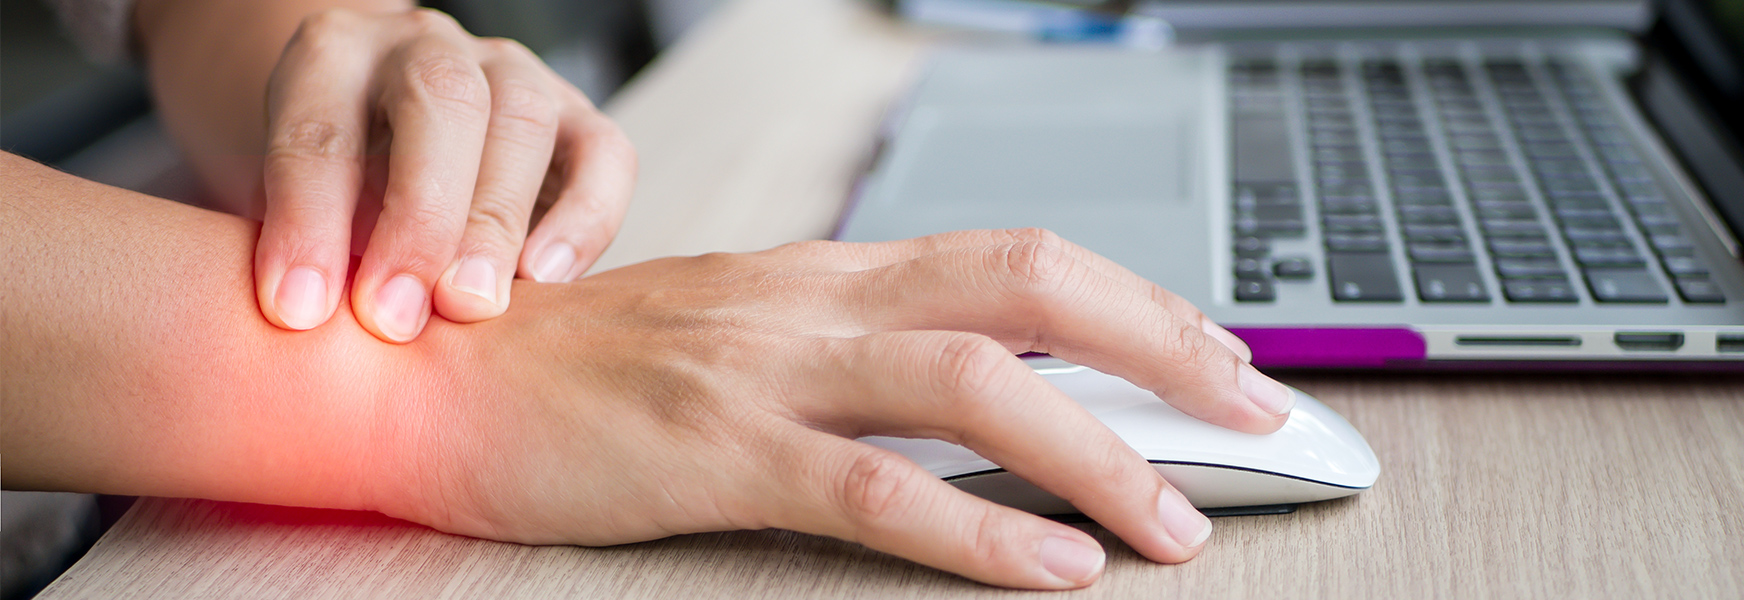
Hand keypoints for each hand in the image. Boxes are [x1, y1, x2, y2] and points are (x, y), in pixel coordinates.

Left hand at [253, 8, 633, 342]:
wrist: (389, 150)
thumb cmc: (333, 196)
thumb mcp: (292, 205)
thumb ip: (302, 244)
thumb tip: (308, 320)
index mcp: (334, 55)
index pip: (320, 127)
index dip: (307, 221)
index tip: (298, 311)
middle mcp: (426, 47)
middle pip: (441, 103)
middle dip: (419, 218)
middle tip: (394, 316)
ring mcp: (513, 73)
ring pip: (524, 121)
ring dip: (495, 223)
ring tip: (469, 306)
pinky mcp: (579, 116)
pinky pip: (605, 155)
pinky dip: (583, 219)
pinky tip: (547, 281)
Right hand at [380, 229, 1291, 589]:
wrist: (427, 370)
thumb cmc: (588, 370)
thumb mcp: (742, 339)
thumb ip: (854, 356)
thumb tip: (978, 395)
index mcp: (829, 272)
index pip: (1020, 259)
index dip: (1139, 303)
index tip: (1220, 356)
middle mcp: (816, 297)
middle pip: (1032, 287)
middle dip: (1166, 346)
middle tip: (1259, 414)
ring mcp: (765, 367)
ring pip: (976, 384)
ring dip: (1100, 454)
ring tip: (1180, 523)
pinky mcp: (713, 448)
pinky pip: (874, 488)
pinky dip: (979, 529)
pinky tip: (1054, 570)